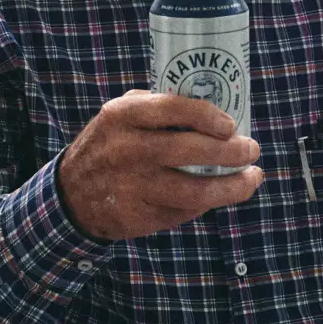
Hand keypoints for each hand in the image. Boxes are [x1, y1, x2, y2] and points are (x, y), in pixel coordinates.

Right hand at [57, 90, 262, 241]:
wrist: (70, 195)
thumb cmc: (109, 145)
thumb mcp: (120, 115)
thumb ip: (157, 106)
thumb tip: (213, 106)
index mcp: (122, 116)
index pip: (174, 109)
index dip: (209, 116)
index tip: (231, 125)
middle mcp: (126, 150)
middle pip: (191, 151)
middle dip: (232, 152)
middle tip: (252, 150)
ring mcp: (132, 187)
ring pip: (195, 191)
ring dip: (232, 187)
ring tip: (252, 179)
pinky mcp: (138, 217)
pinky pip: (183, 211)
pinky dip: (207, 204)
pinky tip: (220, 194)